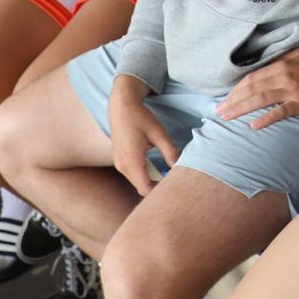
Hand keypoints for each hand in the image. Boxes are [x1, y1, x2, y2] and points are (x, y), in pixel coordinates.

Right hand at [109, 74, 179, 196]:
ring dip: (150, 181)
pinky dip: (144, 175)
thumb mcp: (158, 133)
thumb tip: (180, 167)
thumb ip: (169, 151)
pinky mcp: (119, 161)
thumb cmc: (140, 117)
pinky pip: (133, 175)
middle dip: (157, 187)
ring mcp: (119, 165)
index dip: (159, 191)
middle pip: (141, 188)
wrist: (121, 106)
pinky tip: (156, 168)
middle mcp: (122, 166)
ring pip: (137, 182)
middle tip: (173, 180)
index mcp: (132, 160)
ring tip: (166, 173)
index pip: (145, 189)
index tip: (173, 186)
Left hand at [213, 48, 298, 130]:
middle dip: (232, 100)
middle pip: (251, 88)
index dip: (236, 89)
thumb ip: (280, 58)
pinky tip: (254, 125)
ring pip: (260, 99)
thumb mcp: (298, 54)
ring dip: (241, 109)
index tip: (223, 99)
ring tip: (227, 117)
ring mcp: (291, 90)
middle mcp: (282, 75)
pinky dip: (266, 118)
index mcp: (280, 64)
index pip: (252, 77)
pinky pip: (280, 112)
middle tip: (218, 112)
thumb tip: (261, 66)